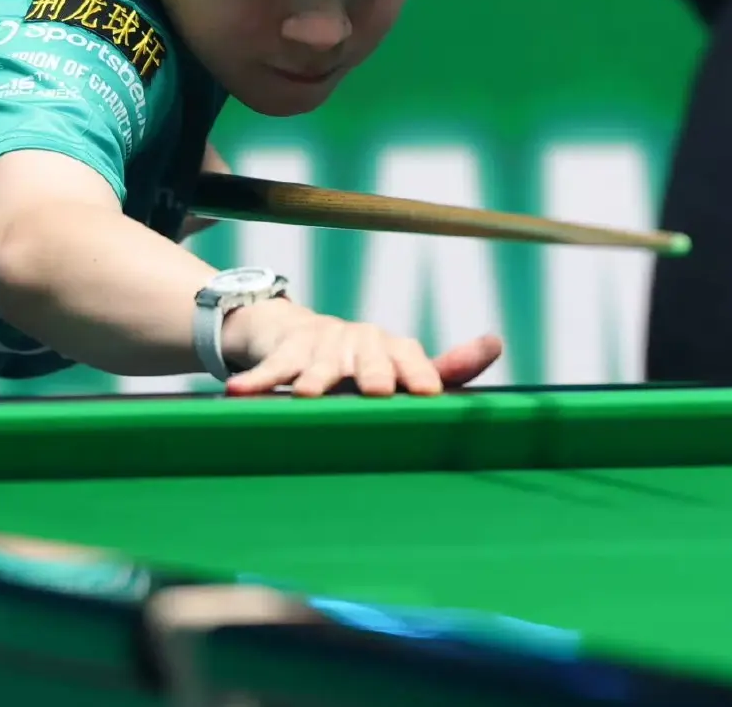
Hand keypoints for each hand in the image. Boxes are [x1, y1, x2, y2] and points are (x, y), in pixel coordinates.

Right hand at [221, 299, 502, 397]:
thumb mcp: (405, 366)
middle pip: (368, 357)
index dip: (420, 372)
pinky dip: (253, 382)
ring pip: (319, 365)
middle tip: (374, 391)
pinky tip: (235, 393)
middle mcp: (360, 342)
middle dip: (371, 372)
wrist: (301, 335)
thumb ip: (450, 367)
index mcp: (393, 349)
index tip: (427, 392)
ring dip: (312, 379)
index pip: (411, 357)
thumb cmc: (366, 363)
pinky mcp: (285, 353)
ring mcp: (321, 345)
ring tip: (306, 397)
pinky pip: (268, 369)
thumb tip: (495, 342)